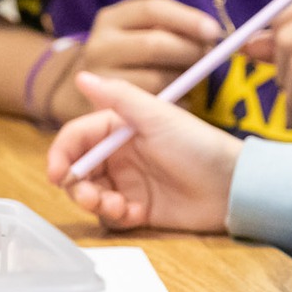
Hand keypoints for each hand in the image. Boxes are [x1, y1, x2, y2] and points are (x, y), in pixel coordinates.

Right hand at [46, 72, 241, 231]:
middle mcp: (118, 155)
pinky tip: (133, 213)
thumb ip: (118, 97)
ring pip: (90, 195)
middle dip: (76, 185)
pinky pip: (111, 216)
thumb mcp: (158, 116)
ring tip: (116, 206)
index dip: (61, 154)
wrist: (233, 186)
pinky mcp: (138, 209)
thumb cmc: (198, 145)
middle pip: (77, 170)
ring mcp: (127, 183)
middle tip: (90, 196)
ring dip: (94, 202)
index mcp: (118, 128)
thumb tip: (82, 75)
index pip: (76, 138)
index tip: (58, 173)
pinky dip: (115, 216)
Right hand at [49, 0, 222, 121]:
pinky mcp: (107, 107)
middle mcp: (100, 44)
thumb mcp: (140, 34)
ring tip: (190, 78)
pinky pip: (153, 104)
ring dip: (184, 79)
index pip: (153, 9)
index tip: (215, 31)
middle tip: (207, 58)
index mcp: (112, 18)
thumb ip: (169, 29)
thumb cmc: (130, 60)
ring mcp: (100, 77)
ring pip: (158, 77)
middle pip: (155, 44)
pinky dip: (174, 101)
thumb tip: (212, 33)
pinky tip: (176, 98)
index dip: (187, 18)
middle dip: (189, 50)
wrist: (85, 94)